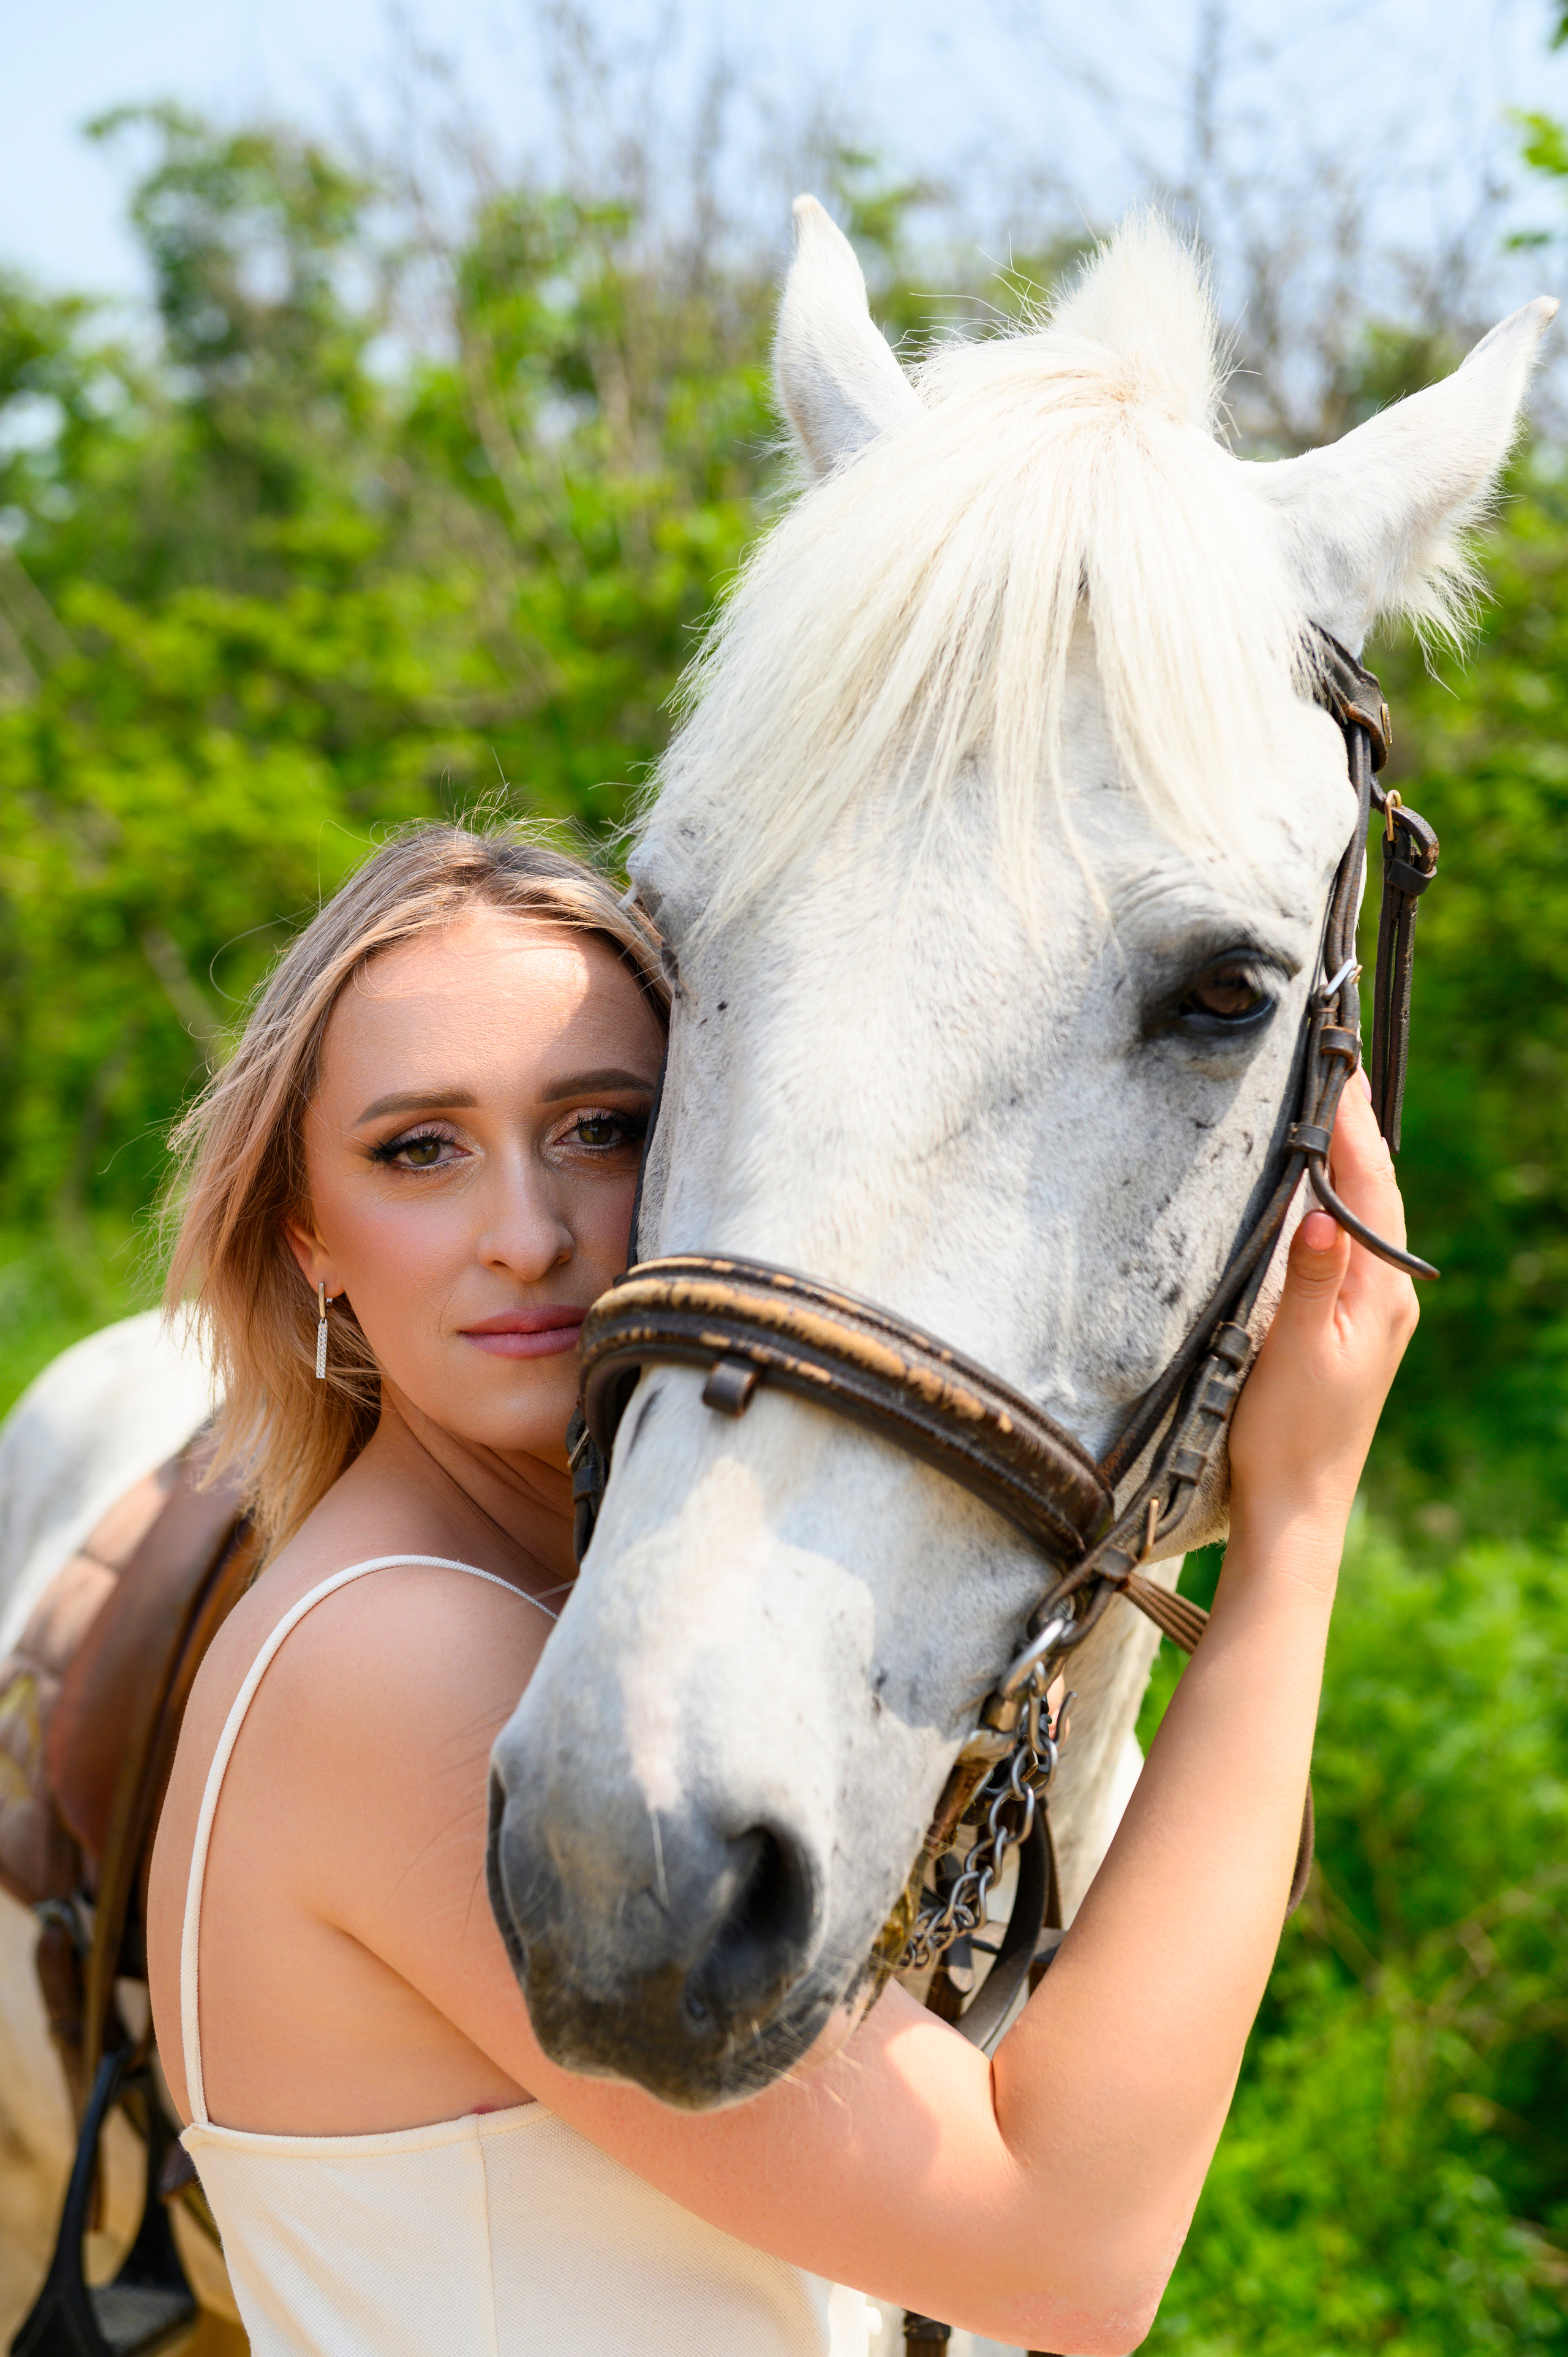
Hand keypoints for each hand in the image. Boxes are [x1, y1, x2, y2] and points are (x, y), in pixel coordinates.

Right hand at [1228, 1076, 1418, 1544]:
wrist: (1297, 1505)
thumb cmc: (1287, 1433)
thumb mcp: (1291, 1351)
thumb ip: (1308, 1277)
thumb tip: (1320, 1209)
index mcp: (1379, 1293)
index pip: (1369, 1188)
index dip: (1352, 1127)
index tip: (1337, 1070)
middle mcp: (1388, 1294)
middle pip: (1378, 1192)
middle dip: (1357, 1131)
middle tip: (1335, 1069)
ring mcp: (1374, 1310)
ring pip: (1368, 1214)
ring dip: (1351, 1162)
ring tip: (1331, 1110)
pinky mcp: (1353, 1325)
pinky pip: (1354, 1242)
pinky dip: (1341, 1200)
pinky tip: (1321, 1190)